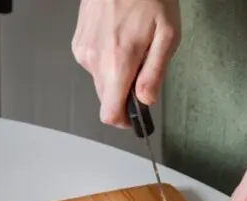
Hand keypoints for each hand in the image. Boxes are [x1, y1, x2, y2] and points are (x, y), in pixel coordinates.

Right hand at [72, 0, 179, 126]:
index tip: (136, 118)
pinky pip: (93, 65)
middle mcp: (95, 59)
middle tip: (142, 74)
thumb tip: (146, 100)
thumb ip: (155, 73)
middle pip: (106, 99)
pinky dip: (106, 61)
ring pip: (100, 81)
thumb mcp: (168, 35)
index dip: (125, 121)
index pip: (110, 113)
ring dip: (116, 75)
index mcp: (118, 60)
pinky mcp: (78, 43)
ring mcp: (83, 51)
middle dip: (124, 94)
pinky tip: (118, 40)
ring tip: (131, 48)